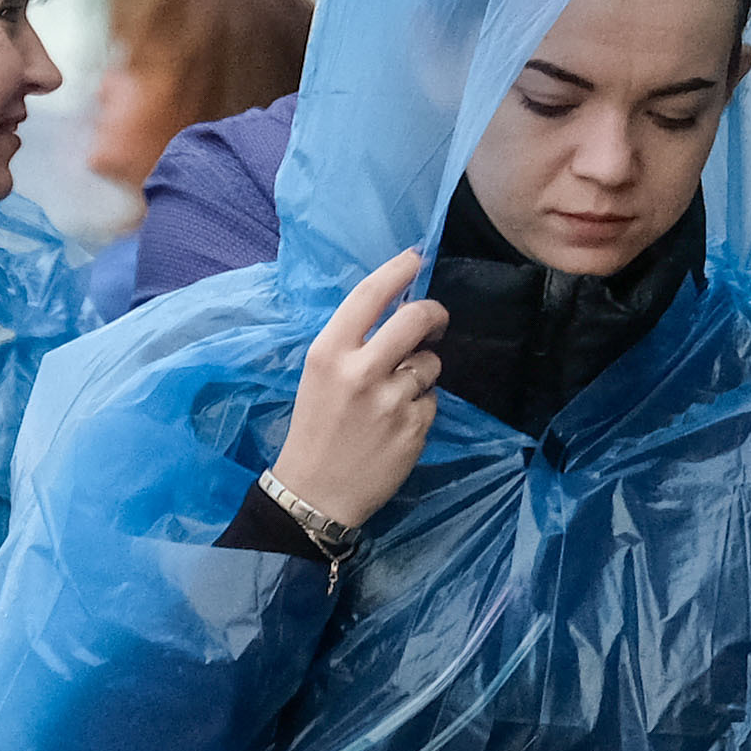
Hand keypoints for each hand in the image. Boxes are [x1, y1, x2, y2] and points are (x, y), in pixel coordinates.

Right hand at [273, 249, 443, 530]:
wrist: (315, 493)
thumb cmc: (315, 428)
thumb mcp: (319, 375)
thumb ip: (354, 343)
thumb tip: (401, 310)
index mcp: (328, 353)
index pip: (369, 295)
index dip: (398, 270)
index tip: (416, 258)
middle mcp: (361, 372)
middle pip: (416, 319)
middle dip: (433, 314)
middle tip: (435, 321)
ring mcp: (390, 401)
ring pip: (430, 364)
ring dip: (422, 372)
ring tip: (397, 395)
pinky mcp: (413, 428)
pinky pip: (431, 401)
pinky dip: (420, 408)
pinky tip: (396, 426)